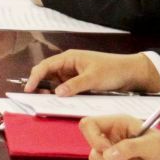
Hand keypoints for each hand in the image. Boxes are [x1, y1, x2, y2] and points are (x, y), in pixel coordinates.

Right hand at [25, 50, 159, 95]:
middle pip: (47, 73)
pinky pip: (66, 88)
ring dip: (51, 91)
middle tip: (35, 97)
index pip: (45, 66)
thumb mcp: (93, 78)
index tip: (29, 89)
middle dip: (40, 84)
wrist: (130, 73)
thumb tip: (57, 93)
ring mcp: (73, 73)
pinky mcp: (79, 82)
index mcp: (69, 57)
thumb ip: (74, 85)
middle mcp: (69, 64)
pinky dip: (61, 94)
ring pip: (55, 82)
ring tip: (46, 102)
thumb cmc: (113, 69)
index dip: (35, 77)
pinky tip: (61, 101)